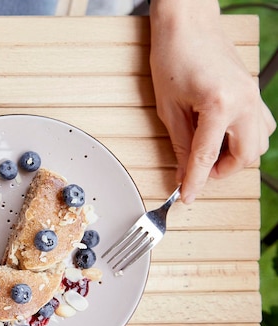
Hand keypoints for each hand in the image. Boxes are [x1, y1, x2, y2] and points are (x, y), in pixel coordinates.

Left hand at [149, 0, 275, 202]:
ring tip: (209, 155)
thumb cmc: (173, 57)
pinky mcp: (253, 92)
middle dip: (221, 171)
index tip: (187, 197)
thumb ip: (180, 142)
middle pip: (245, 156)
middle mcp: (244, 101)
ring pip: (258, 143)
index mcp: (219, 105)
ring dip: (236, 156)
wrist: (188, 24)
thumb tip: (183, 171)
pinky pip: (261, 125)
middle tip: (198, 173)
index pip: (207, 156)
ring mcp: (253, 95)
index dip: (196, 181)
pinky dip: (245, 138)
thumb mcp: (168, 107)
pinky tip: (224, 137)